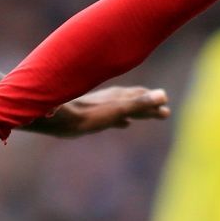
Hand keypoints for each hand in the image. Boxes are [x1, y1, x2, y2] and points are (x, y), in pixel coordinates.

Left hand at [39, 86, 169, 136]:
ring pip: (122, 107)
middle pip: (134, 101)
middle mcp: (109, 99)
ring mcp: (99, 107)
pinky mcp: (88, 116)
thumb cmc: (84, 115)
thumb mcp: (116, 110)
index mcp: (117, 97)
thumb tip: (163, 96)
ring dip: (135, 111)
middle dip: (148, 106)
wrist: (53, 116)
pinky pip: (111, 117)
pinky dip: (121, 119)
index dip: (154, 103)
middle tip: (163, 112)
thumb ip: (139, 104)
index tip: (166, 108)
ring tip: (145, 115)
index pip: (141, 98)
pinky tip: (123, 123)